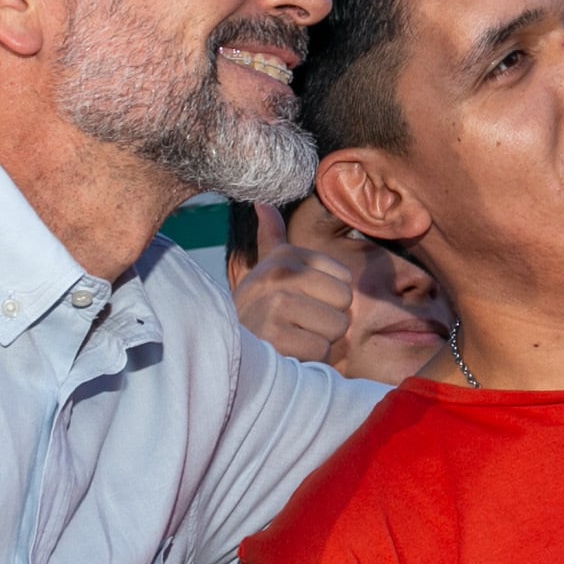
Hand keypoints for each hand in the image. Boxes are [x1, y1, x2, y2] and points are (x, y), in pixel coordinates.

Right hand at [230, 204, 357, 364]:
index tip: (302, 302)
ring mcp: (277, 304)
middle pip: (344, 301)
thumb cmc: (253, 309)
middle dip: (327, 321)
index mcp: (286, 255)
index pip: (344, 278)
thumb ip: (271, 236)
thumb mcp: (264, 269)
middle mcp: (281, 274)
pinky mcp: (276, 337)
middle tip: (297, 324)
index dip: (329, 298)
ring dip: (317, 341)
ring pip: (335, 327)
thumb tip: (262, 203)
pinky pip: (320, 350)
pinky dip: (306, 360)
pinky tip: (285, 353)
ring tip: (290, 337)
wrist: (219, 345)